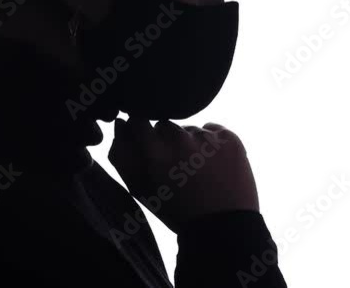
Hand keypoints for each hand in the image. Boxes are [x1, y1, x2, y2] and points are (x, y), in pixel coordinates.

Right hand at [108, 118, 258, 233]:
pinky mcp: (230, 139)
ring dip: (190, 143)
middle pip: (165, 125)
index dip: (141, 132)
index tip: (148, 146)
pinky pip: (214, 131)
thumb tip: (120, 124)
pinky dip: (212, 143)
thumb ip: (123, 156)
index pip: (138, 121)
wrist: (223, 228)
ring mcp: (207, 138)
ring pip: (191, 129)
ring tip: (198, 171)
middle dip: (166, 140)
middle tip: (175, 164)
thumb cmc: (178, 213)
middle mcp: (181, 139)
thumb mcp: (142, 191)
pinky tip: (215, 165)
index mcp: (155, 152)